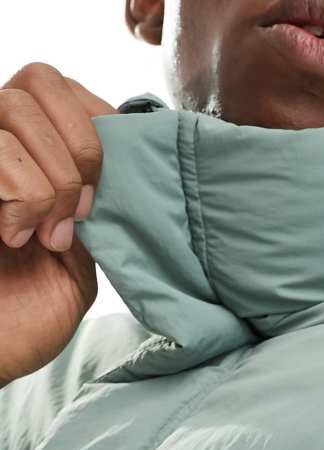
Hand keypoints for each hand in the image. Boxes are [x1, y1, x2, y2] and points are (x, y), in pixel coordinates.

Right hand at [0, 62, 118, 385]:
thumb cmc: (27, 318)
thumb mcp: (79, 259)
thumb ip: (95, 210)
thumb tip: (132, 163)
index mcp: (27, 157)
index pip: (59, 86)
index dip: (92, 119)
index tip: (106, 185)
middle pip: (39, 80)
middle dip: (78, 150)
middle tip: (77, 217)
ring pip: (15, 110)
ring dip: (50, 181)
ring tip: (43, 235)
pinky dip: (22, 196)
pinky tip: (13, 236)